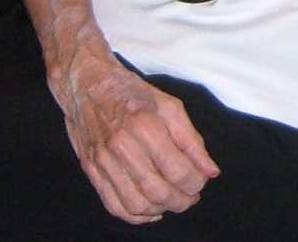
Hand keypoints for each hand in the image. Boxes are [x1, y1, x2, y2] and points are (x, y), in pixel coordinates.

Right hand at [50, 50, 219, 224]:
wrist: (88, 82)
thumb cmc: (130, 91)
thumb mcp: (169, 106)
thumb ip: (192, 140)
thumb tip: (210, 171)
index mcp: (145, 125)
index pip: (178, 171)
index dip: (195, 182)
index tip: (200, 180)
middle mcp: (122, 145)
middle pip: (159, 192)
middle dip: (182, 201)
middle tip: (190, 195)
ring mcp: (103, 160)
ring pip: (137, 204)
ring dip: (161, 209)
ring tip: (171, 200)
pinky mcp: (91, 169)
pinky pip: (114, 205)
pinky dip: (135, 215)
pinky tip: (149, 208)